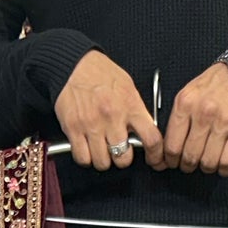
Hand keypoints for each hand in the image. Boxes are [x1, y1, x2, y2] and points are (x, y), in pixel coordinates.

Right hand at [53, 51, 160, 172]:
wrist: (72, 64)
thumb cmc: (100, 74)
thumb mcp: (127, 87)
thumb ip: (136, 110)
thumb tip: (145, 131)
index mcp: (130, 106)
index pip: (152, 139)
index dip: (155, 155)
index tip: (154, 159)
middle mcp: (112, 117)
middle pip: (123, 159)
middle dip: (122, 158)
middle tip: (119, 150)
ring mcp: (92, 125)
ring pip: (102, 163)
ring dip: (103, 159)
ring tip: (101, 149)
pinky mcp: (73, 129)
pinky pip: (83, 158)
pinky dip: (85, 158)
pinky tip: (87, 149)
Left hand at [163, 63, 227, 175]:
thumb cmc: (213, 86)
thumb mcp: (188, 95)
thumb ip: (177, 121)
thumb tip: (168, 148)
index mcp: (186, 104)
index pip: (172, 146)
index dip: (170, 161)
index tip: (172, 163)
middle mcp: (204, 113)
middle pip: (190, 157)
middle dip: (187, 165)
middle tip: (189, 163)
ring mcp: (223, 123)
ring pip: (208, 163)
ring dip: (206, 167)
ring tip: (206, 161)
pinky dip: (224, 169)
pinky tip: (221, 163)